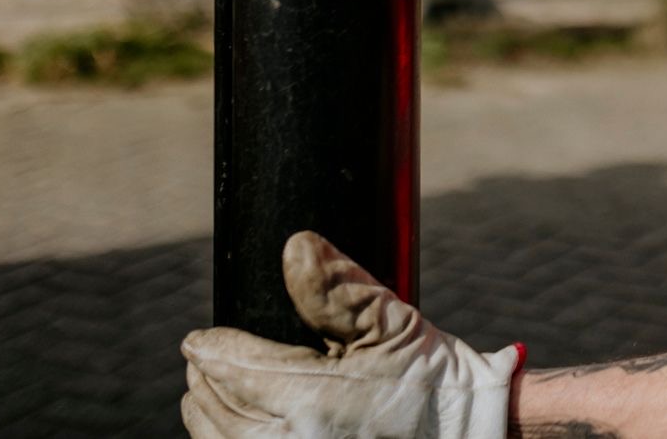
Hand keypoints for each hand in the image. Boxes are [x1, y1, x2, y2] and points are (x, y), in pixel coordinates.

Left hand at [181, 230, 519, 438]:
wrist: (469, 438)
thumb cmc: (434, 382)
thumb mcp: (392, 323)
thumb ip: (339, 288)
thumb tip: (295, 246)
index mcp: (310, 398)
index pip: (233, 368)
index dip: (210, 349)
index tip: (197, 339)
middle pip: (218, 409)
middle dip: (205, 380)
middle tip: (200, 360)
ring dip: (209, 416)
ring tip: (207, 394)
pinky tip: (237, 428)